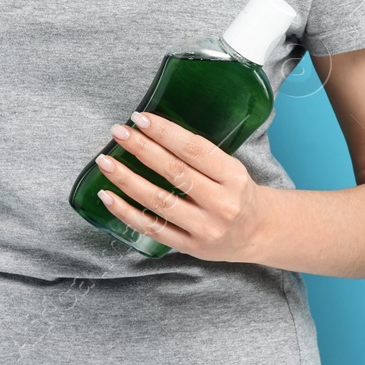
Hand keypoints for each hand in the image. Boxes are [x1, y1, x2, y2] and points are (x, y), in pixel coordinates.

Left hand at [95, 111, 269, 263]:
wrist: (258, 233)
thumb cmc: (237, 192)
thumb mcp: (231, 168)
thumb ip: (199, 155)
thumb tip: (152, 131)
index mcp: (233, 176)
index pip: (194, 149)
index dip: (164, 132)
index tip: (139, 118)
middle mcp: (221, 203)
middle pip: (174, 172)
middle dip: (142, 149)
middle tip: (117, 132)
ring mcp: (204, 228)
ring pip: (159, 201)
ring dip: (127, 180)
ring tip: (105, 162)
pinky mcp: (189, 246)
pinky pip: (152, 228)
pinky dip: (126, 212)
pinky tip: (108, 196)